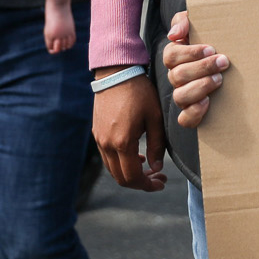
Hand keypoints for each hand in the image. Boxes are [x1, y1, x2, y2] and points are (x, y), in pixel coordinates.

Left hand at [45, 7, 75, 54]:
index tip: (53, 48)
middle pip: (59, 48)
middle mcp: (57, 35)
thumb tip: (57, 48)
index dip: (52, 49)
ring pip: (66, 46)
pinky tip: (69, 43)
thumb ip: (51, 38)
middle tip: (59, 45)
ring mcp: (65, 33)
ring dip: (65, 46)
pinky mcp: (71, 29)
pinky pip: (72, 41)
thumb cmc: (51, 17)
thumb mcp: (48, 28)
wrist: (58, 6)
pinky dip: (70, 43)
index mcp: (49, 35)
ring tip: (64, 43)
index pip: (50, 48)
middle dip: (58, 48)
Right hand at [93, 71, 166, 191]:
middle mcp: (106, 144)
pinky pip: (107, 157)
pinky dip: (121, 162)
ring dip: (130, 173)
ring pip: (113, 169)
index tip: (161, 182)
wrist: (116, 73)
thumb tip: (157, 167)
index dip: (147, 185)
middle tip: (157, 177)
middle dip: (140, 182)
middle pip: (120, 178)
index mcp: (122, 142)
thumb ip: (157, 145)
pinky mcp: (96, 133)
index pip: (132, 177)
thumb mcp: (155, 118)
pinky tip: (135, 154)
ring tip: (148, 166)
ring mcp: (99, 139)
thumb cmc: (139, 92)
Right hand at [163, 11, 228, 128]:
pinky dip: (194, 112)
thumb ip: (183, 21)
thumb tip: (174, 34)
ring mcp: (182, 96)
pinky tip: (208, 102)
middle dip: (202, 68)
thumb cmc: (210, 40)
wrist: (226, 60)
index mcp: (175, 57)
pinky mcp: (191, 113)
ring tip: (219, 79)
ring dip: (200, 87)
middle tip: (223, 62)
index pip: (171, 55)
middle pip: (178, 75)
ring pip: (180, 96)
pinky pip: (185, 119)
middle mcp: (176, 77)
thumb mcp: (197, 24)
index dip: (190, 53)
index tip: (211, 48)